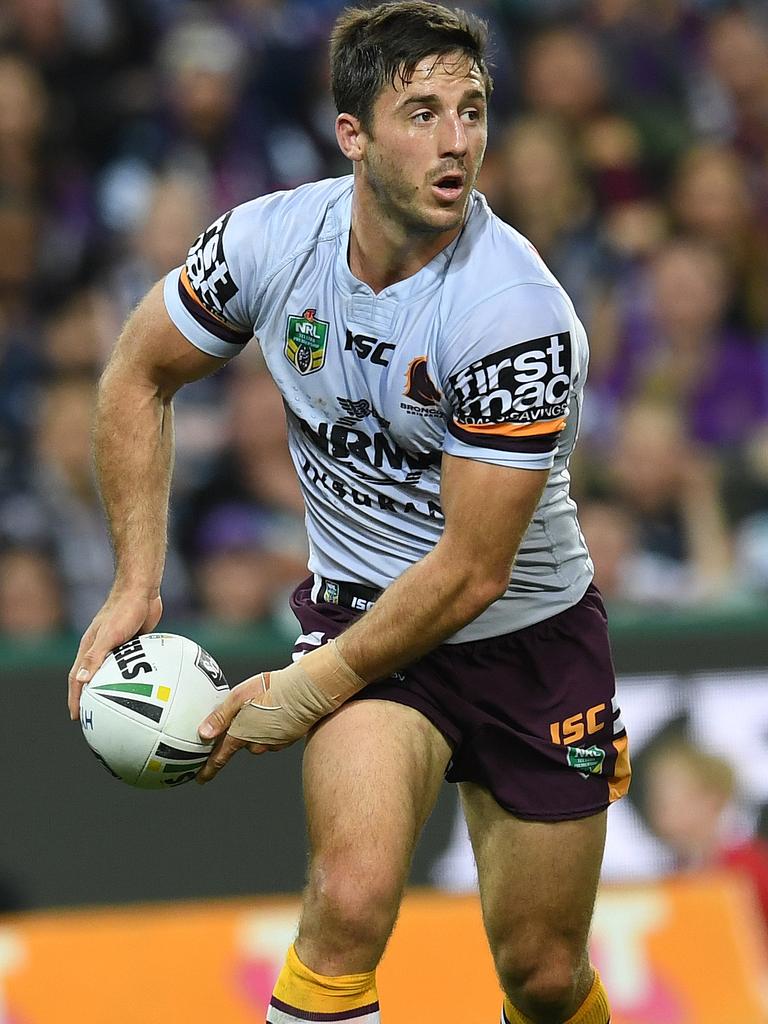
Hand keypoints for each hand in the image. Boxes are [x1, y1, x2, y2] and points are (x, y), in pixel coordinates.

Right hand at [68, 590, 161, 719]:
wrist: (142, 589)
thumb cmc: (124, 609)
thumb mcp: (110, 635)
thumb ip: (95, 657)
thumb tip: (80, 681)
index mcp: (89, 647)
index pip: (76, 678)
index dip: (75, 698)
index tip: (76, 717)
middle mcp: (100, 647)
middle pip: (92, 677)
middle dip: (91, 697)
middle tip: (95, 717)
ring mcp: (117, 644)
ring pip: (112, 671)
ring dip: (112, 688)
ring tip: (119, 706)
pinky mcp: (133, 640)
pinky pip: (132, 663)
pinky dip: (133, 675)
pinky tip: (145, 686)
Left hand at [195, 673, 293, 784]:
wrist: (306, 692)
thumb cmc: (274, 690)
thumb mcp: (239, 696)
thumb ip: (220, 716)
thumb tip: (205, 733)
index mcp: (240, 733)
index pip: (220, 756)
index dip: (209, 768)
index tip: (202, 777)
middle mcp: (256, 742)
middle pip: (241, 743)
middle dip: (241, 733)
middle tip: (247, 714)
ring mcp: (273, 742)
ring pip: (259, 739)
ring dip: (258, 727)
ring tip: (265, 705)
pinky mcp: (288, 739)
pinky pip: (274, 736)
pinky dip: (273, 726)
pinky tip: (278, 710)